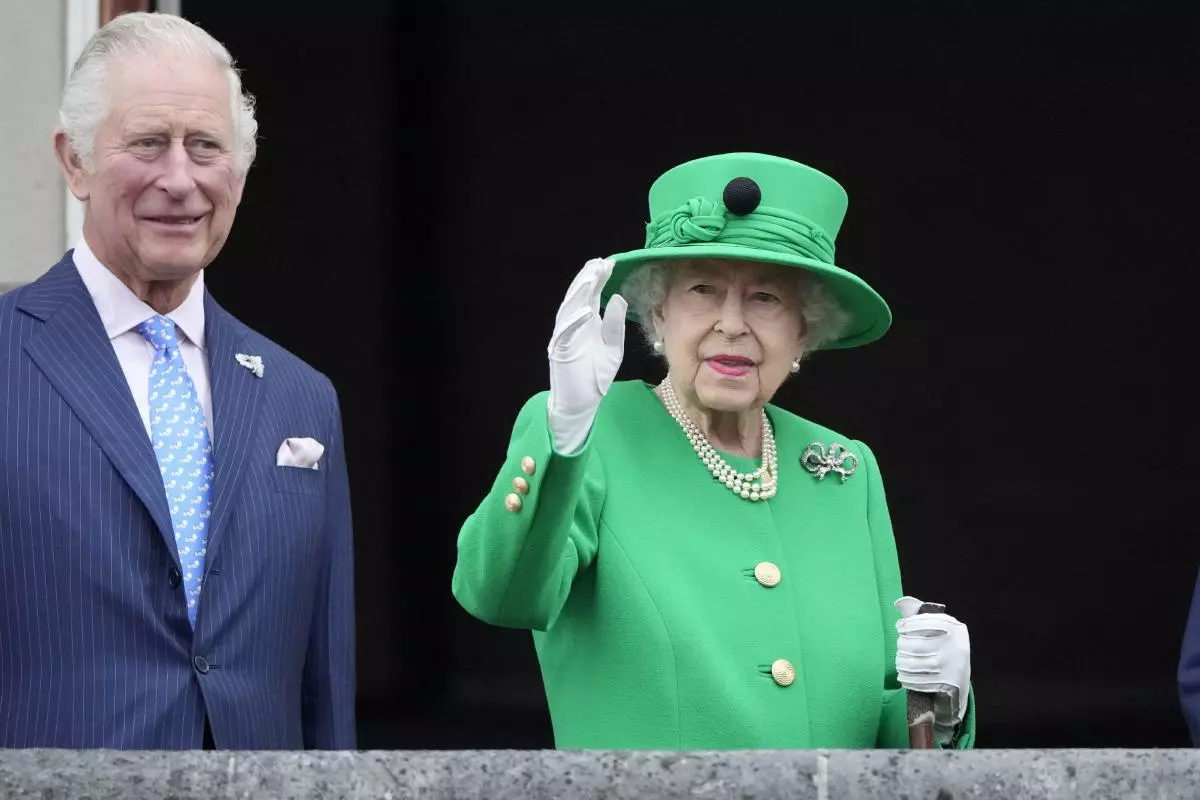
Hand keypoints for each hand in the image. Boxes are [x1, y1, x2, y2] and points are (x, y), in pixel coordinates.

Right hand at [546, 258, 627, 454]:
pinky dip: (574, 322)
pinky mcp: (560, 352)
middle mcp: (573, 326)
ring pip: (569, 310)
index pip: (592, 296)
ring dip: (579, 294)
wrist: (581, 403)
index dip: (598, 279)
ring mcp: (565, 338)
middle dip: (588, 279)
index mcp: (586, 323)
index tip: (610, 263)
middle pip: (578, 297)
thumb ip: (614, 324)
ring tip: (590, 278)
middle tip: (599, 263)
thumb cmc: (594, 376)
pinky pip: (566, 334)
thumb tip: (618, 298)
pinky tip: (585, 310)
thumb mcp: (613, 347)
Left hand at [894, 596, 970, 732]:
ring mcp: (950, 667)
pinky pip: (918, 681)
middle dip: (902, 645)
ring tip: (900, 660)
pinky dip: (906, 678)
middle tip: (900, 645)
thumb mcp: (941, 629)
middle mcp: (954, 647)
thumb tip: (899, 602)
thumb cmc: (946, 647)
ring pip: (914, 664)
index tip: (900, 627)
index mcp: (954, 629)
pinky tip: (902, 675)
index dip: (908, 624)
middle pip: (916, 645)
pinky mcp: (945, 684)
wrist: (962, 677)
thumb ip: (921, 616)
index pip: (925, 622)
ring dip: (901, 662)